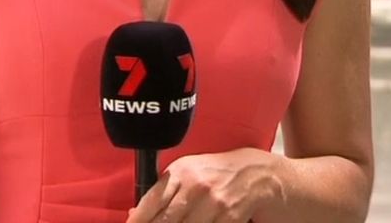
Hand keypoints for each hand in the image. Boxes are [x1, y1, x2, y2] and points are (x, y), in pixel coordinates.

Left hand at [126, 148, 279, 222]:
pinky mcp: (229, 217)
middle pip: (166, 220)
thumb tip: (135, 214)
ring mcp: (213, 203)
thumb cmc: (215, 173)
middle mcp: (195, 185)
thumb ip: (164, 191)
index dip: (139, 219)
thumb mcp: (188, 172)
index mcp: (180, 171)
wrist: (255, 174)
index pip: (152, 200)